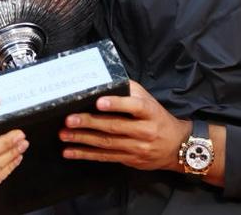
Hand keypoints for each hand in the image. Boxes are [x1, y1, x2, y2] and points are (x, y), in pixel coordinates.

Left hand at [59, 80, 189, 171]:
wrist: (176, 146)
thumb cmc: (156, 117)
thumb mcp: (148, 100)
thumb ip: (129, 91)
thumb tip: (104, 81)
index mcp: (149, 112)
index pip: (134, 106)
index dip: (116, 104)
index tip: (99, 101)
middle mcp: (144, 130)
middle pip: (114, 127)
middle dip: (89, 123)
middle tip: (69, 119)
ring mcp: (137, 148)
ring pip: (107, 144)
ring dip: (83, 139)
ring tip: (64, 135)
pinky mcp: (129, 159)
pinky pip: (105, 157)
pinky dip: (86, 155)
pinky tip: (71, 152)